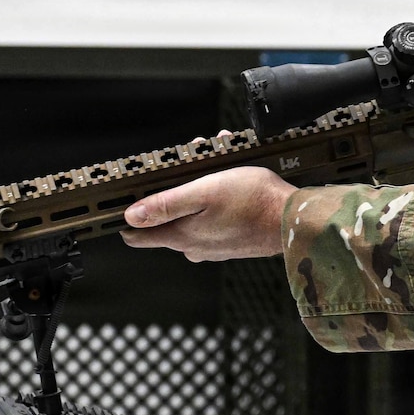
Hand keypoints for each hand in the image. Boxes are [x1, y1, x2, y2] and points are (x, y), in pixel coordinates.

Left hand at [121, 167, 295, 260]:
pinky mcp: (231, 242)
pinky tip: (227, 183)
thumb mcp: (204, 191)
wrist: (294, 220)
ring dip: (193, 193)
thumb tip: (131, 215)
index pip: (138, 235)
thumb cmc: (254, 202)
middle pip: (165, 222)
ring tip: (210, 167)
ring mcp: (213, 247)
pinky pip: (211, 220)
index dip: (125, 219)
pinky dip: (212, 201)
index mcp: (182, 235)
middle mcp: (194, 247)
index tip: (119, 207)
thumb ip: (165, 204)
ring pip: (190, 218)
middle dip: (167, 194)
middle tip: (178, 170)